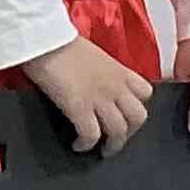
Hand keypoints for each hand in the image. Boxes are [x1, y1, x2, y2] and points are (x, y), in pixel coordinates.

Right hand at [21, 36, 154, 156]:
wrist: (44, 40)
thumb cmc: (60, 41)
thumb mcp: (91, 54)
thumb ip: (100, 71)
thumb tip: (92, 82)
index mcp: (119, 71)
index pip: (144, 93)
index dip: (137, 105)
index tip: (124, 112)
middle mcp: (115, 86)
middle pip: (138, 117)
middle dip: (130, 132)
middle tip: (116, 137)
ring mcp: (99, 99)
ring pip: (119, 130)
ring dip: (113, 144)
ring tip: (102, 150)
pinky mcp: (79, 108)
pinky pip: (91, 134)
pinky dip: (86, 144)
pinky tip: (78, 145)